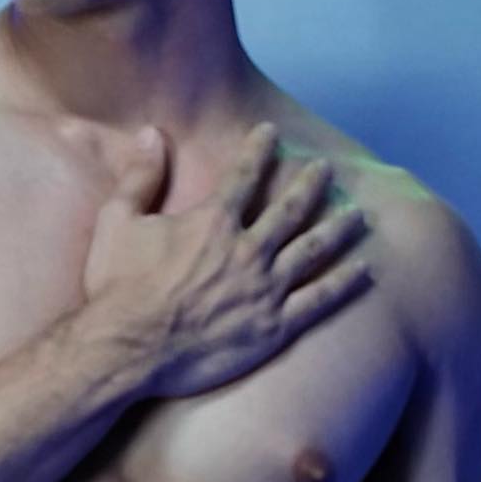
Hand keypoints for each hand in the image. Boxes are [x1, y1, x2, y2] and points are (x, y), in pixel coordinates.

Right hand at [82, 120, 372, 397]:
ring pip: (314, 250)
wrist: (125, 349)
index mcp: (212, 222)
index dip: (259, 149)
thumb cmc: (117, 287)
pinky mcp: (273, 327)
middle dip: (311, 183)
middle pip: (291, 208)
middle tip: (326, 169)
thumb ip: (139, 176)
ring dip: (338, 228)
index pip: (244, 175)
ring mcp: (265, 289)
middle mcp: (247, 250)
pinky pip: (319, 300)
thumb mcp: (117, 221)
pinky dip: (344, 283)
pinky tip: (363, 270)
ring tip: (358, 215)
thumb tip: (152, 133)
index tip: (272, 132)